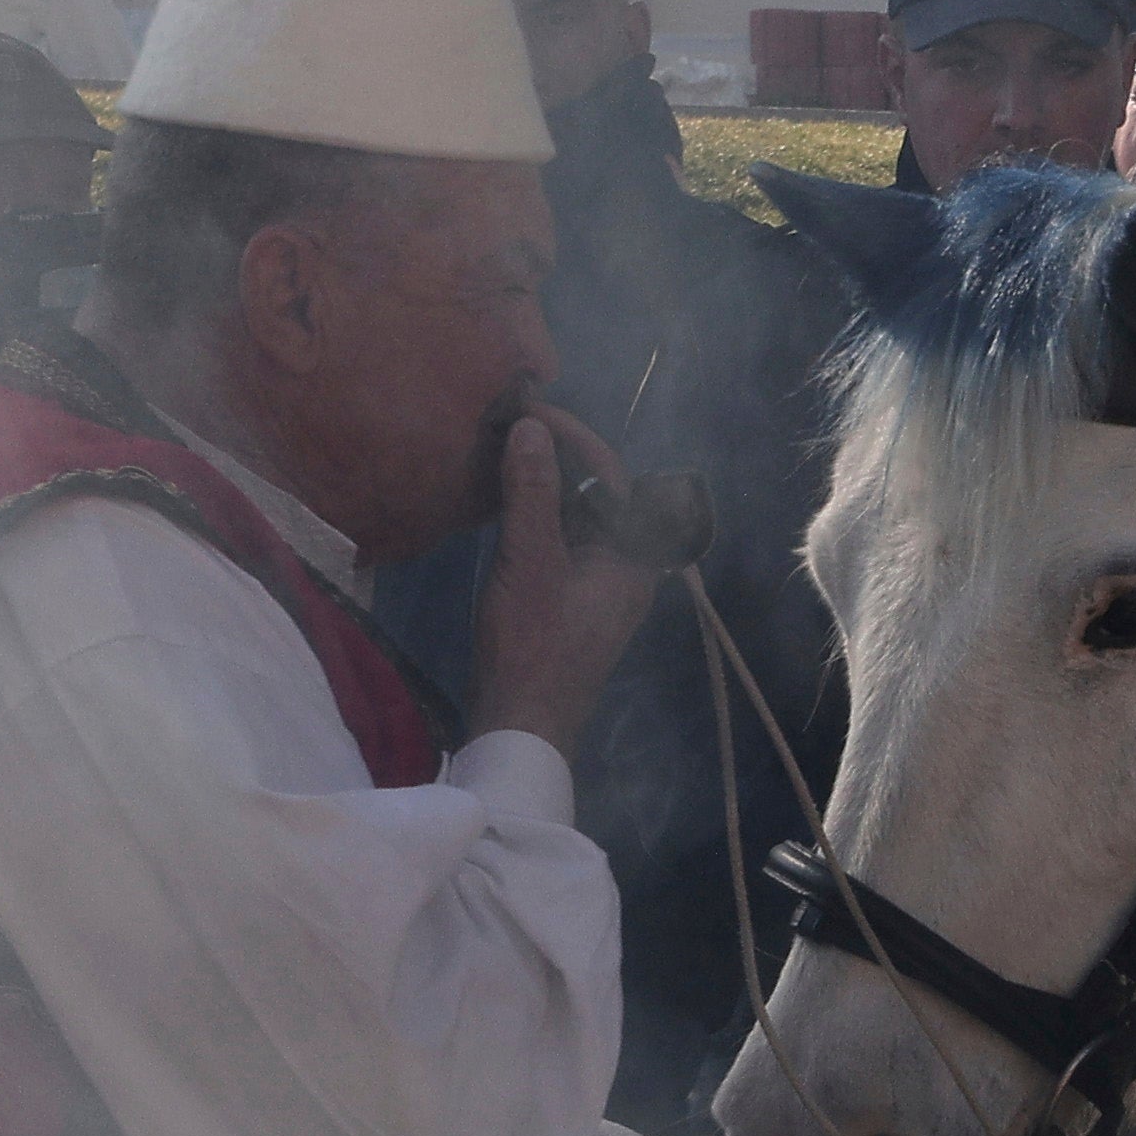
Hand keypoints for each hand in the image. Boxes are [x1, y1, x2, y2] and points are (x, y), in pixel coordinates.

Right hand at [463, 396, 672, 758]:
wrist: (521, 725)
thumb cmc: (532, 645)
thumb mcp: (529, 561)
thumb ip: (531, 493)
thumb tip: (531, 426)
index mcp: (633, 556)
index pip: (611, 474)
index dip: (572, 435)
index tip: (529, 409)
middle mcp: (626, 566)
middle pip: (598, 493)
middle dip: (558, 455)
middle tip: (511, 424)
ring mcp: (599, 585)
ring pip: (578, 517)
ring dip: (544, 484)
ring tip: (501, 451)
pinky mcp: (572, 599)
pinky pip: (562, 541)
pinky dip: (537, 514)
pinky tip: (502, 500)